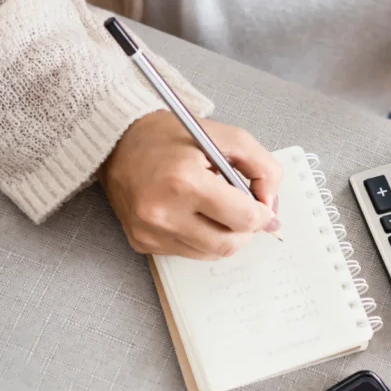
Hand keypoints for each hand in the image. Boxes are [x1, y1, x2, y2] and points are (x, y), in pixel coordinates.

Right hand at [99, 111, 282, 259]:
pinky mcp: (142, 242)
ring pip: (211, 253)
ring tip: (217, 208)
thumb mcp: (229, 138)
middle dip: (246, 230)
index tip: (264, 207)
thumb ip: (263, 168)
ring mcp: (149, 231)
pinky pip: (189, 253)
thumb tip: (271, 207)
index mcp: (185, 181)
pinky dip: (202, 238)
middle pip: (229, 244)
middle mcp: (163, 212)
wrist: (119, 143)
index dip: (263, 215)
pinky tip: (195, 214)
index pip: (244, 218)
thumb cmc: (174, 137)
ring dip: (225, 235)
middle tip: (245, 211)